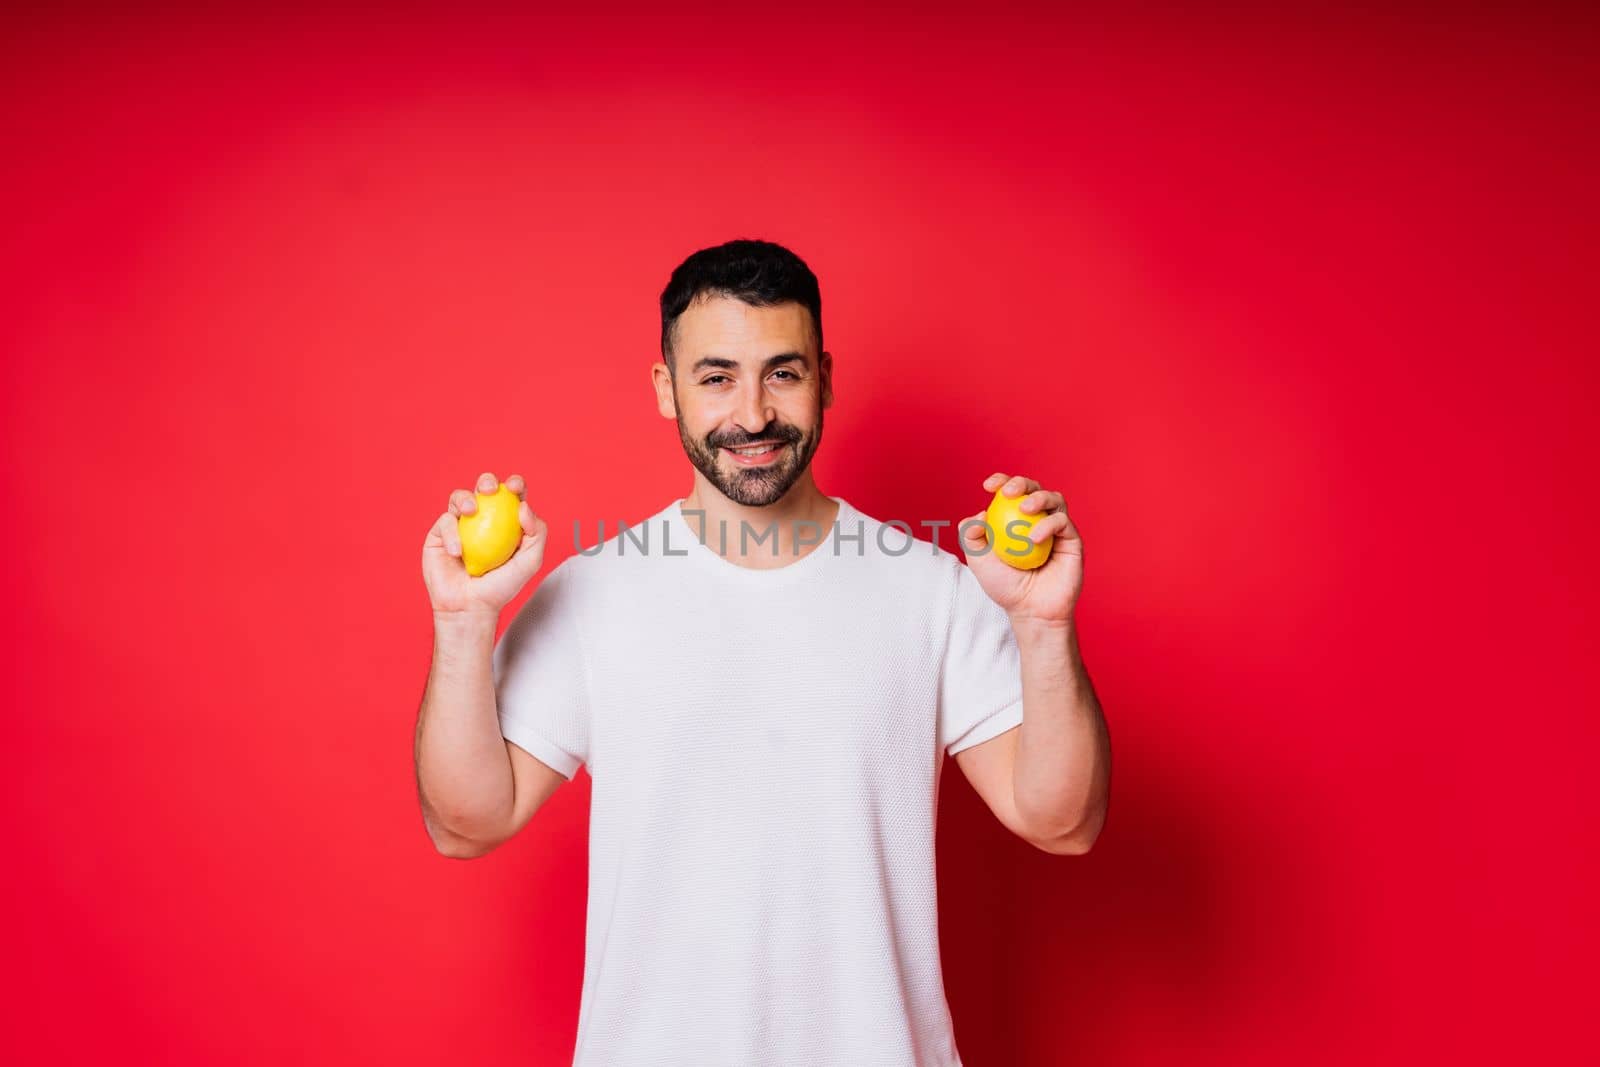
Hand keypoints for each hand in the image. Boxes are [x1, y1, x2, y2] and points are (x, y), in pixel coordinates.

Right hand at [421, 471, 547, 618]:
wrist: (470, 607)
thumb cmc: (502, 586)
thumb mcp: (529, 561)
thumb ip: (536, 533)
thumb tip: (523, 505)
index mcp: (505, 522)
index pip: (511, 496)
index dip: (515, 484)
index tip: (516, 487)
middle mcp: (482, 520)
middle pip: (484, 489)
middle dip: (487, 481)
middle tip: (490, 489)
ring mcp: (460, 526)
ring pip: (459, 497)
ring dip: (466, 498)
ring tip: (471, 511)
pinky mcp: (439, 535)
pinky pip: (444, 521)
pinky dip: (451, 534)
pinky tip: (457, 551)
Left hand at [959, 472, 1082, 625]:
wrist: (1031, 610)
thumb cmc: (1004, 585)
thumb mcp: (978, 560)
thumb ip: (971, 535)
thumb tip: (978, 513)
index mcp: (1016, 518)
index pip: (1010, 492)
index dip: (1001, 480)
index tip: (988, 485)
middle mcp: (1038, 519)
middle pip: (1034, 487)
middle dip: (1021, 482)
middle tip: (1008, 492)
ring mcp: (1057, 528)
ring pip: (1054, 498)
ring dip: (1038, 497)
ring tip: (1025, 508)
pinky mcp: (1072, 540)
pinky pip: (1063, 522)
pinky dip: (1048, 524)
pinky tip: (1034, 537)